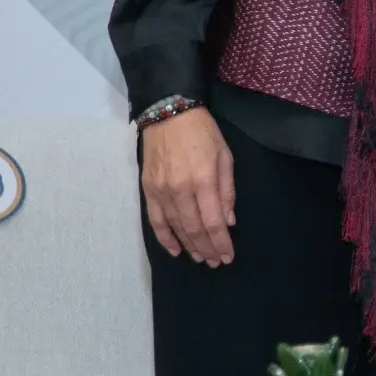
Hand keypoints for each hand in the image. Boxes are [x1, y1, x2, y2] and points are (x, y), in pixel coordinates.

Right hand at [140, 106, 235, 266]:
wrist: (168, 113)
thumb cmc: (203, 133)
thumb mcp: (224, 156)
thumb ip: (226, 191)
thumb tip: (228, 221)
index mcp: (203, 180)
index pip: (213, 222)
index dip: (221, 243)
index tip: (228, 256)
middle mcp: (179, 189)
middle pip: (193, 229)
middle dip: (207, 249)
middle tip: (215, 262)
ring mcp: (160, 190)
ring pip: (175, 228)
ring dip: (189, 246)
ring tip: (200, 258)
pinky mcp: (147, 189)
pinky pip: (155, 220)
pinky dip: (165, 237)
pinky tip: (176, 249)